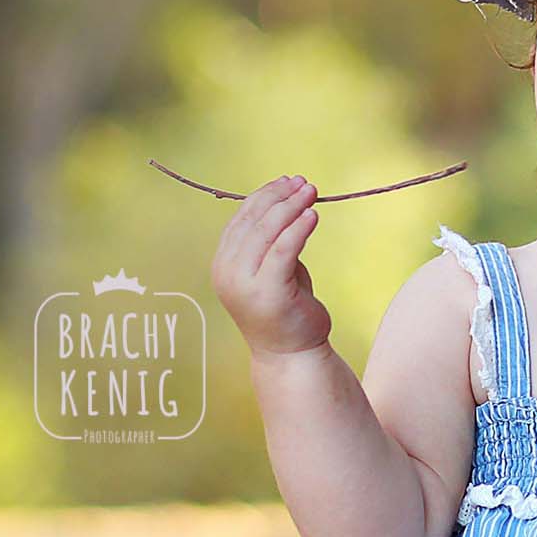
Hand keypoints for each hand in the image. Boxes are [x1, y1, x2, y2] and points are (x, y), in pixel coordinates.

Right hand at [211, 175, 333, 359]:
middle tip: (303, 183)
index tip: (288, 181)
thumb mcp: (274, 268)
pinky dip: (298, 229)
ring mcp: (244, 283)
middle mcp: (227, 272)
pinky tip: (312, 216)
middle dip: (279, 197)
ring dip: (291, 207)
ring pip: (266, 232)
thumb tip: (288, 199)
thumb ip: (271, 240)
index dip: (264, 196)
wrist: (292, 354)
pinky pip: (283, 250)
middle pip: (252, 221)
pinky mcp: (268, 291)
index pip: (240, 219)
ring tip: (311, 192)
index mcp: (223, 263)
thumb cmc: (286, 309)